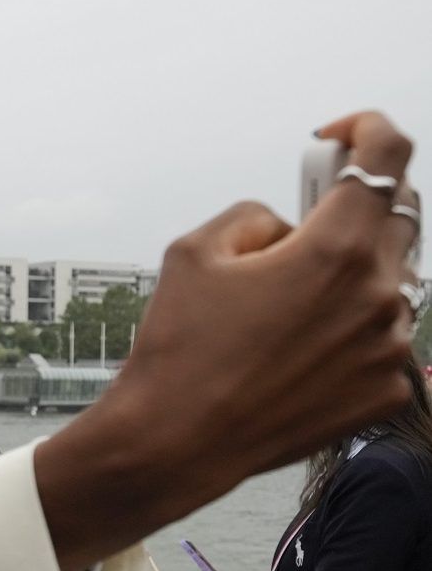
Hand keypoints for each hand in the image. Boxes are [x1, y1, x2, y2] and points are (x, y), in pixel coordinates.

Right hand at [38, 111, 415, 570]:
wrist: (175, 442)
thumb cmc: (178, 347)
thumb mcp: (193, 251)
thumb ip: (256, 215)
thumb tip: (288, 229)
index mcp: (335, 249)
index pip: (389, 156)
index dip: (366, 129)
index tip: (337, 137)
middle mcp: (377, 294)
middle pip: (396, 218)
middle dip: (351, 208)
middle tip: (300, 227)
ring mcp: (388, 347)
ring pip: (389, 282)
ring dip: (350, 276)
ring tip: (287, 307)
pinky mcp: (384, 391)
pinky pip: (383, 339)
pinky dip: (349, 332)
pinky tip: (297, 351)